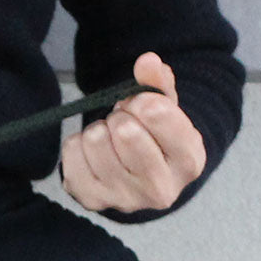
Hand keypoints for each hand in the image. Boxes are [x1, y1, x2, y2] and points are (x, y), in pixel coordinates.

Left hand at [60, 52, 205, 213]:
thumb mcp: (166, 108)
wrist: (138, 180)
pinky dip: (79, 143)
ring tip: (111, 140)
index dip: (144, 100)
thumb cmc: (155, 138)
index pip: (157, 113)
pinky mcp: (91, 200)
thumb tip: (147, 61)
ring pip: (95, 138)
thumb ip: (159, 82)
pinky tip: (94, 153)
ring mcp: (124, 199)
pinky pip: (71, 151)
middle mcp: (160, 190)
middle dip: (121, 116)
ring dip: (99, 129)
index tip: (144, 107)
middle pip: (124, 130)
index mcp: (189, 162)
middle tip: (126, 123)